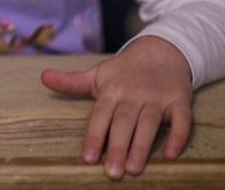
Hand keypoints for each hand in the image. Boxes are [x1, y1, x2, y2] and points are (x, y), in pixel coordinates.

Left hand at [40, 35, 192, 178]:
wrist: (162, 51)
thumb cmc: (124, 71)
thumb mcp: (97, 74)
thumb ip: (71, 82)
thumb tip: (43, 77)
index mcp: (112, 90)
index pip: (100, 115)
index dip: (94, 136)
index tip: (87, 158)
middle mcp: (134, 94)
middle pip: (124, 122)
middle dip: (117, 147)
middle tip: (112, 173)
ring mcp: (158, 98)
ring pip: (150, 124)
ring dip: (142, 146)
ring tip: (134, 169)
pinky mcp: (180, 101)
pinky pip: (182, 121)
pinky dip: (177, 137)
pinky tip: (170, 155)